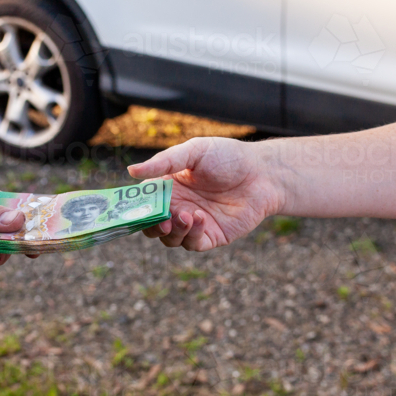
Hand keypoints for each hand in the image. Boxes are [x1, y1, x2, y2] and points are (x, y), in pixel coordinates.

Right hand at [128, 137, 284, 250]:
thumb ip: (164, 162)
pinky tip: (200, 217)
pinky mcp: (211, 236)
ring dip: (173, 231)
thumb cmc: (229, 157)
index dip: (136, 209)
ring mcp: (194, 223)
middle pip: (152, 226)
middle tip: (161, 219)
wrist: (263, 173)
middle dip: (151, 226)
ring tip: (185, 215)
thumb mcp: (195, 151)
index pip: (144, 203)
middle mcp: (178, 207)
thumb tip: (131, 171)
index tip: (135, 210)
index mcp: (168, 187)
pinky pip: (193, 244)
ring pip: (170, 239)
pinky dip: (191, 234)